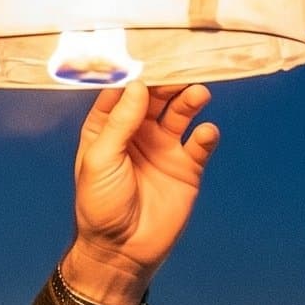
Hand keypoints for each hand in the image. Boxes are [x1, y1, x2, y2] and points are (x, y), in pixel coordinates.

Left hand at [66, 80, 219, 304]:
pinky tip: (204, 133)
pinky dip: (206, 134)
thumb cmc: (99, 206)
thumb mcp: (100, 159)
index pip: (123, 91)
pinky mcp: (186, 168)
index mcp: (108, 127)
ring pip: (181, 113)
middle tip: (181, 69)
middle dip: (167, 81)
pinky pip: (200, 143)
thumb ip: (119, 122)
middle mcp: (137, 132)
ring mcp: (163, 148)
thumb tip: (137, 85)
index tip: (149, 54)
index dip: (135, 73)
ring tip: (197, 94)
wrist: (121, 251)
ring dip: (189, 100)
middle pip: (156, 96)